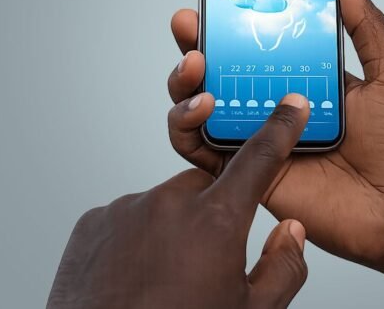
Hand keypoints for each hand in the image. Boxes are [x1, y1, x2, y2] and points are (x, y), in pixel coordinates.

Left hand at [47, 94, 311, 308]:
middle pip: (206, 189)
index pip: (257, 161)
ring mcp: (126, 210)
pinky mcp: (92, 223)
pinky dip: (136, 238)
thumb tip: (291, 233)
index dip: (279, 130)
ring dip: (172, 228)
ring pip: (164, 204)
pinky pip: (127, 218)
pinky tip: (136, 275)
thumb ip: (282, 269)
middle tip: (207, 259)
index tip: (290, 107)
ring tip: (165, 276)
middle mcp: (169, 205)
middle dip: (213, 212)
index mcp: (216, 223)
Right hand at [167, 0, 383, 271]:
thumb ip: (367, 28)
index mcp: (307, 80)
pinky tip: (202, 108)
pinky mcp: (248, 173)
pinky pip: (201, 151)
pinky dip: (187, 128)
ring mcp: (259, 140)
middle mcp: (276, 107)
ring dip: (185, 83)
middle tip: (189, 22)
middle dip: (197, 43)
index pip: (260, 43)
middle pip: (220, 71)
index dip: (236, 20)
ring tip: (195, 64)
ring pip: (200, 107)